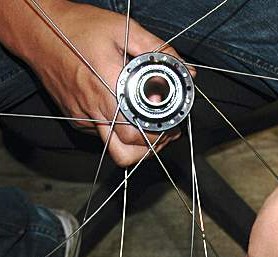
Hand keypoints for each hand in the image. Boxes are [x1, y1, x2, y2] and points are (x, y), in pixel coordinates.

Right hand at [18, 1, 186, 164]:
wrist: (38, 31)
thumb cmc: (78, 28)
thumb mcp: (123, 30)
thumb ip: (158, 51)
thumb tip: (185, 69)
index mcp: (110, 92)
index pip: (140, 134)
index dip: (160, 136)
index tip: (173, 127)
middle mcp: (95, 111)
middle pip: (128, 153)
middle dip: (152, 147)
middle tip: (166, 133)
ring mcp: (84, 119)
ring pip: (114, 151)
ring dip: (135, 148)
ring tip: (149, 131)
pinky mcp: (77, 120)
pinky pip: (102, 136)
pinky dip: (118, 131)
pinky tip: (126, 114)